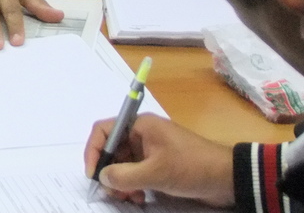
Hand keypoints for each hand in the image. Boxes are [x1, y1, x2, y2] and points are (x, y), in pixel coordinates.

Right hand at [84, 113, 234, 206]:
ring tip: (127, 198)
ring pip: (124, 163)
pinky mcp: (160, 163)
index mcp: (140, 125)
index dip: (94, 151)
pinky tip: (139, 197)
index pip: (105, 131)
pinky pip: (137, 172)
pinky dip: (134, 185)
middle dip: (109, 171)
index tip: (93, 174)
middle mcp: (143, 134)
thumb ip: (125, 176)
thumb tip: (102, 177)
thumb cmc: (191, 167)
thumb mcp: (156, 173)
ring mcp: (152, 149)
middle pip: (113, 149)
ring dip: (122, 181)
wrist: (229, 178)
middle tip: (112, 192)